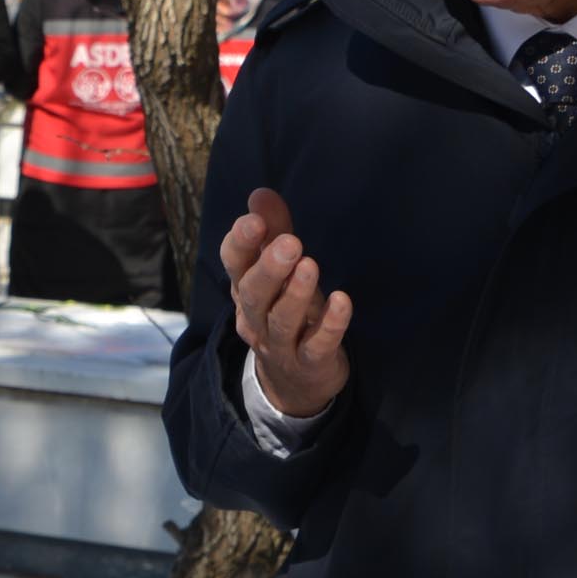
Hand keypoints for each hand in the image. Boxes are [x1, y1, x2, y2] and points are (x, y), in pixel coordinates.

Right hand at [220, 187, 350, 418]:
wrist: (293, 384)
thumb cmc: (285, 314)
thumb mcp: (278, 275)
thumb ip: (272, 233)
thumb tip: (260, 194)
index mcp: (245, 291)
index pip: (233, 266)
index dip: (241, 244)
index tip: (255, 220)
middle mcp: (256, 318)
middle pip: (253, 294)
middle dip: (268, 268)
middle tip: (289, 243)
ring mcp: (281, 345)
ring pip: (281, 321)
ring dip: (295, 294)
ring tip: (311, 267)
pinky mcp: (310, 364)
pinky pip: (316, 346)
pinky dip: (330, 325)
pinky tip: (343, 302)